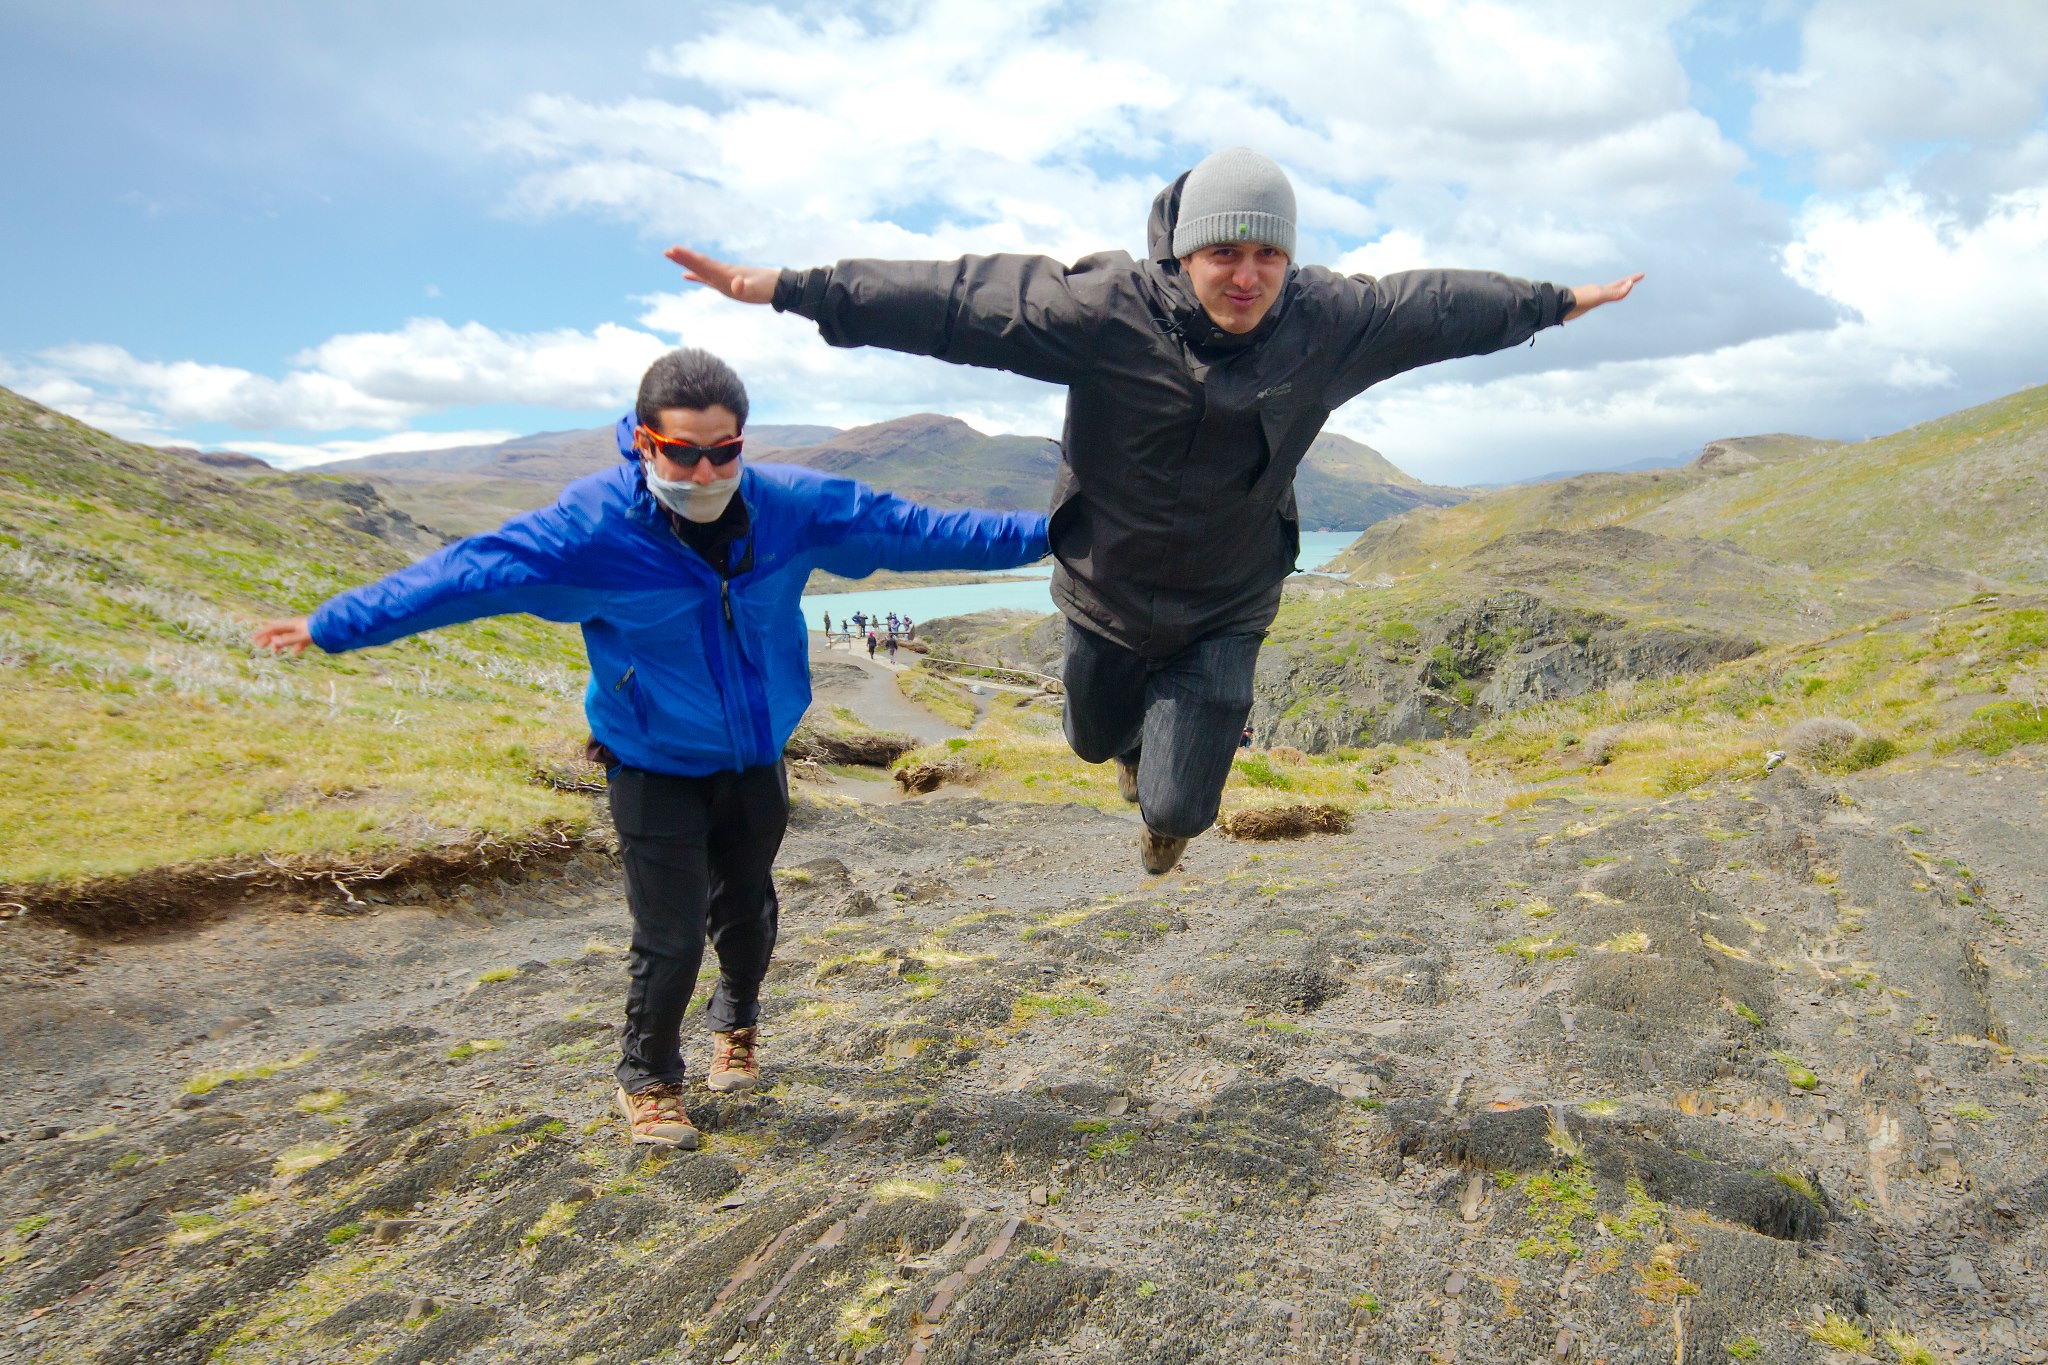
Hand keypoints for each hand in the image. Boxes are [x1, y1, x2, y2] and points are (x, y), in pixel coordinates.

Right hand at [253, 617, 314, 654]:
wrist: (333, 627)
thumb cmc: (317, 630)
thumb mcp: (301, 636)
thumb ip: (288, 639)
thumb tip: (273, 642)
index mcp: (291, 624)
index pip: (273, 628)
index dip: (263, 633)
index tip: (253, 639)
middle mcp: (295, 625)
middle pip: (278, 631)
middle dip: (268, 638)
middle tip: (259, 646)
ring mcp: (303, 629)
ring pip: (288, 636)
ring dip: (280, 643)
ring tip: (274, 652)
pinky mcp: (310, 634)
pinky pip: (300, 640)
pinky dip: (295, 646)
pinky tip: (295, 652)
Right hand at [664, 247, 778, 303]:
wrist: (777, 286)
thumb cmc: (765, 288)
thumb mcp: (755, 289)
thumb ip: (745, 286)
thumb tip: (737, 284)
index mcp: (725, 273)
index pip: (703, 263)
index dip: (689, 258)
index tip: (675, 250)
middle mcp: (722, 272)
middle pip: (699, 263)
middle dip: (683, 258)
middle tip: (667, 251)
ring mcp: (723, 276)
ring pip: (701, 268)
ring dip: (687, 263)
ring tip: (672, 256)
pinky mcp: (726, 282)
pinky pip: (707, 278)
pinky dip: (696, 276)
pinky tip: (686, 275)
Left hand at [1563, 272, 1642, 321]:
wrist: (1562, 305)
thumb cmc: (1580, 299)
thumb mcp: (1600, 296)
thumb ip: (1615, 292)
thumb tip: (1630, 285)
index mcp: (1603, 289)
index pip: (1621, 283)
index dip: (1632, 279)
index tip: (1642, 274)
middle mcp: (1599, 291)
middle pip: (1616, 286)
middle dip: (1626, 283)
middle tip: (1634, 280)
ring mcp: (1593, 297)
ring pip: (1608, 293)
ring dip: (1616, 290)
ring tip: (1620, 288)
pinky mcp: (1586, 304)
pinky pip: (1600, 300)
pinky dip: (1605, 299)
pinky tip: (1601, 300)